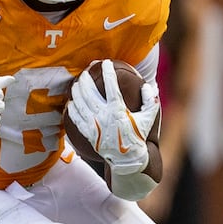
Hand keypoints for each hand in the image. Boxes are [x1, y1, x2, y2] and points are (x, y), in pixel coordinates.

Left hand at [65, 61, 158, 175]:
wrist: (127, 160)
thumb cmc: (139, 137)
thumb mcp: (149, 119)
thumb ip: (150, 101)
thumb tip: (148, 85)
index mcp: (118, 111)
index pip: (111, 86)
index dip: (108, 72)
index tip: (106, 63)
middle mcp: (103, 116)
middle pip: (89, 93)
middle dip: (86, 79)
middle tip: (85, 71)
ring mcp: (93, 125)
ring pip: (80, 103)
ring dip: (77, 91)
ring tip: (77, 83)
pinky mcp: (88, 134)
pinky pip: (75, 118)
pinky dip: (72, 108)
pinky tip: (71, 102)